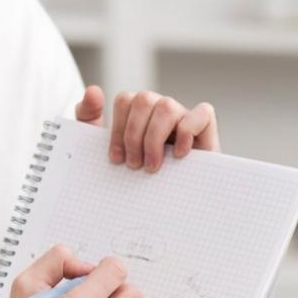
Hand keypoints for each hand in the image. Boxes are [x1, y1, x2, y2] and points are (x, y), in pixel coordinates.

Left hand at [75, 85, 218, 172]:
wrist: (166, 207)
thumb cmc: (136, 174)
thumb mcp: (105, 147)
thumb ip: (90, 117)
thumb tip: (93, 89)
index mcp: (138, 112)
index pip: (125, 100)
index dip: (117, 129)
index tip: (116, 159)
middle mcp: (161, 110)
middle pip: (144, 100)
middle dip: (133, 135)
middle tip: (134, 165)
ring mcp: (184, 117)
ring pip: (167, 106)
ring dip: (154, 138)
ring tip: (152, 166)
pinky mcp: (207, 130)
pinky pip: (203, 113)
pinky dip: (188, 131)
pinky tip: (179, 154)